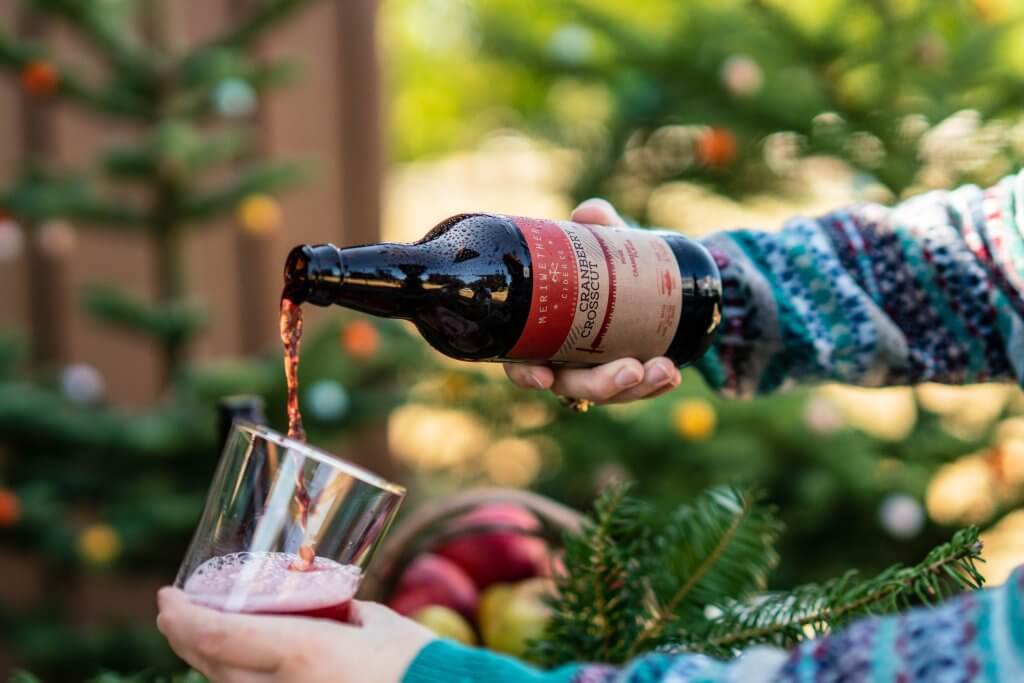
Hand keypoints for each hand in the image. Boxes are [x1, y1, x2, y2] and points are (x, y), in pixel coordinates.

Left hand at [156, 587, 434, 682]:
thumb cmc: (417, 660)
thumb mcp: (376, 623)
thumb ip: (340, 613)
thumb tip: (321, 605)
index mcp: (302, 654)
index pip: (217, 637)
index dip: (180, 617)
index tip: (165, 596)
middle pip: (212, 666)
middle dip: (185, 637)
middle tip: (175, 611)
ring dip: (209, 661)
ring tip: (203, 635)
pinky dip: (238, 680)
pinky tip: (237, 665)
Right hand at [503, 198, 681, 403]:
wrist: (644, 269)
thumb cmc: (607, 258)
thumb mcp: (603, 241)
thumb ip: (597, 226)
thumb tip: (590, 213)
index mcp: (541, 332)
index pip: (522, 363)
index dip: (528, 375)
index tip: (545, 377)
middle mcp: (565, 358)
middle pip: (574, 385)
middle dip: (604, 385)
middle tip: (632, 369)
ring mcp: (596, 369)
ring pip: (611, 392)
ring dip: (640, 388)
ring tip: (666, 370)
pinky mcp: (627, 373)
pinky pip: (639, 389)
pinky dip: (656, 386)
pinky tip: (672, 374)